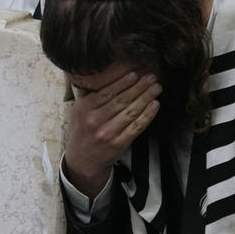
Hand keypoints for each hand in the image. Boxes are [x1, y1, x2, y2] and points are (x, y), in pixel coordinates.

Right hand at [63, 72, 161, 198]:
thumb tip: (99, 73)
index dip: (122, 82)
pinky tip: (154, 105)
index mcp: (85, 109)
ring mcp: (108, 133)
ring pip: (130, 112)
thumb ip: (88, 94)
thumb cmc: (83, 131)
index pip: (107, 92)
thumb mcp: (78, 111)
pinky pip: (136, 126)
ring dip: (146, 98)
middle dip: (139, 87)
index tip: (134, 74)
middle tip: (151, 77)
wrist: (83, 159)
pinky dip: (147, 115)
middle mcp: (95, 120)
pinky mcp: (119, 143)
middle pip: (121, 100)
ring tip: (156, 88)